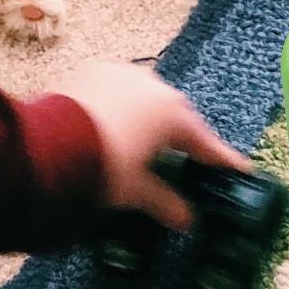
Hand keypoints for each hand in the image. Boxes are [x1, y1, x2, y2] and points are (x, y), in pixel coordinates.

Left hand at [53, 59, 249, 230]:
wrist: (49, 144)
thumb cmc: (101, 166)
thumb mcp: (135, 190)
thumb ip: (164, 202)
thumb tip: (185, 219)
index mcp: (173, 116)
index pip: (205, 142)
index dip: (222, 158)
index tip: (240, 168)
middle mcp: (156, 87)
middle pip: (178, 115)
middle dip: (182, 135)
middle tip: (187, 156)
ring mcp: (127, 74)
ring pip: (149, 97)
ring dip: (151, 116)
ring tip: (146, 139)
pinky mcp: (98, 70)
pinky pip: (121, 87)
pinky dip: (125, 104)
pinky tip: (116, 120)